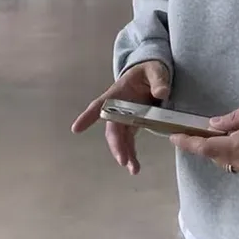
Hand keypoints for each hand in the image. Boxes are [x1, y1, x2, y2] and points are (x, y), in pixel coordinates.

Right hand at [71, 61, 169, 175]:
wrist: (152, 73)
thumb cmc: (150, 69)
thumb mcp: (156, 70)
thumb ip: (159, 80)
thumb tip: (161, 93)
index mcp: (118, 93)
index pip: (100, 105)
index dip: (88, 116)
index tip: (76, 129)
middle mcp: (117, 108)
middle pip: (112, 128)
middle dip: (117, 145)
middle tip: (123, 160)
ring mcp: (125, 118)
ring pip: (120, 138)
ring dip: (125, 154)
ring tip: (133, 169)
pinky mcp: (134, 124)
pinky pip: (130, 140)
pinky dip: (131, 152)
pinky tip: (134, 166)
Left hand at [171, 95, 238, 177]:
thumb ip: (233, 118)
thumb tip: (214, 124)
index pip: (206, 147)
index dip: (188, 143)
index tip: (174, 138)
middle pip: (216, 156)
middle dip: (206, 145)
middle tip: (200, 129)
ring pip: (228, 161)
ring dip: (221, 149)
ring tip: (223, 132)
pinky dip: (235, 152)